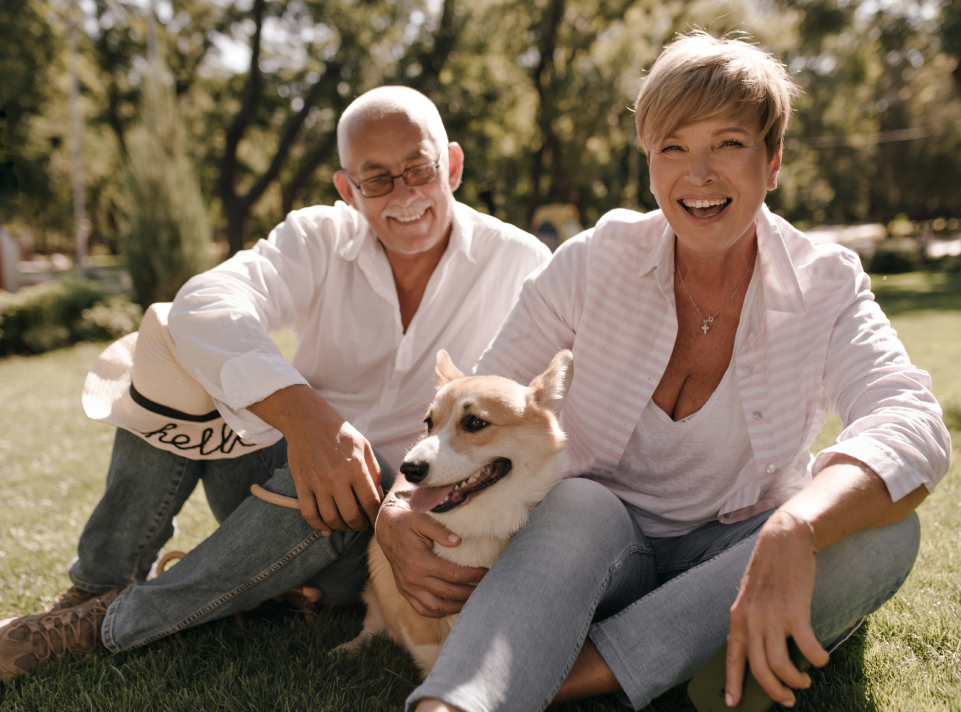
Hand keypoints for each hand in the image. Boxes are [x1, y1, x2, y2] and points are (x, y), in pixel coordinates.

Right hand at [248, 385, 381, 533]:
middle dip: (360, 525)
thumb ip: (373, 471)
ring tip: (347, 524)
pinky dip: (318, 526)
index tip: (377, 520)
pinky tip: (326, 529)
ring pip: (330, 518)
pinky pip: (309, 513)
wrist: (308, 421)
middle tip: (362, 524)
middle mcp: (336, 478)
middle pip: (351, 515)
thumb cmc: (340, 433)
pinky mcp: (302, 485)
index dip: (375, 516)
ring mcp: (317, 483)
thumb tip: (377, 495)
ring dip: (342, 527)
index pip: (370, 502)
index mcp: (355, 467)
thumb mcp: (364, 447)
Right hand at [376, 494, 486, 616]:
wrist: (386, 530)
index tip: (486, 573)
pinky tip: (453, 607)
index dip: (472, 576)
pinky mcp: (405, 591)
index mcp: (420, 562)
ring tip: (473, 602)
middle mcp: (413, 579)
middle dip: (469, 593)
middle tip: (486, 589)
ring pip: (436, 607)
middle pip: (448, 593)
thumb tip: (458, 541)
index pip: (453, 574)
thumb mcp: (422, 520)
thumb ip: (440, 530)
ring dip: (457, 607)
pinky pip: (423, 609)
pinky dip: (439, 612)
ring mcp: (408, 588)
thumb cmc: (407, 523)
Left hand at [725, 510, 829, 707]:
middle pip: (760, 669)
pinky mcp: (796, 611)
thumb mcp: (753, 598)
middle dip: (774, 691)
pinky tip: (820, 659)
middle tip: (787, 699)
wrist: (784, 541)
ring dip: (794, 681)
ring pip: (780, 665)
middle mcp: (752, 620)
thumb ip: (755, 624)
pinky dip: (816, 660)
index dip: (732, 683)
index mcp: (738, 617)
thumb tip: (768, 659)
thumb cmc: (770, 573)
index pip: (732, 657)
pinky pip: (807, 648)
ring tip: (803, 682)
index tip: (732, 703)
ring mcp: (773, 616)